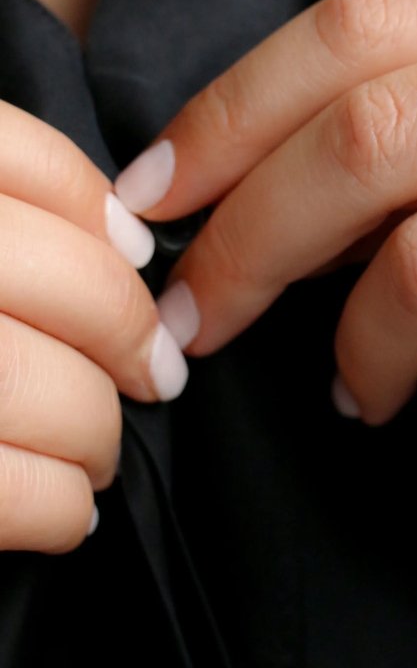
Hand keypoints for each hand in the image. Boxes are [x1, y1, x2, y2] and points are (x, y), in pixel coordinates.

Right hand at [0, 103, 186, 550]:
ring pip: (51, 387)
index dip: (96, 207)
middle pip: (70, 280)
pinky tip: (64, 512)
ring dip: (98, 432)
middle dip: (131, 335)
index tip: (133, 254)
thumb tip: (119, 241)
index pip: (20, 155)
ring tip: (97, 452)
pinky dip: (59, 506)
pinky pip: (11, 490)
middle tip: (151, 371)